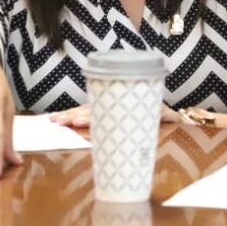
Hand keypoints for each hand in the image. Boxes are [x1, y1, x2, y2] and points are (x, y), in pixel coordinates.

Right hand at [48, 103, 178, 127]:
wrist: (160, 107)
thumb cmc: (159, 111)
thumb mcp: (162, 113)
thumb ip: (165, 115)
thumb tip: (172, 116)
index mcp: (123, 104)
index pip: (104, 110)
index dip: (90, 115)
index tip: (77, 121)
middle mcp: (112, 104)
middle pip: (89, 109)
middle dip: (72, 115)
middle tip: (59, 122)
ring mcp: (105, 108)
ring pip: (83, 110)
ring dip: (67, 115)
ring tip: (54, 120)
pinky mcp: (102, 112)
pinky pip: (84, 112)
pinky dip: (69, 115)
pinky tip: (56, 118)